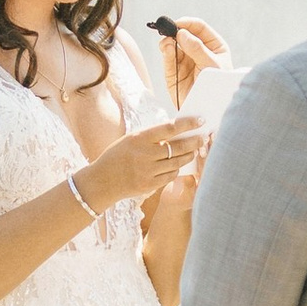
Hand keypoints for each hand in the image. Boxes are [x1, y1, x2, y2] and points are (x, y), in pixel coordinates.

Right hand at [74, 116, 205, 211]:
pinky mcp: (149, 185)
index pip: (169, 128)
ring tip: (195, 150)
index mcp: (139, 138)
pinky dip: (177, 169)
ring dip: (188, 156)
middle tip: (204, 137)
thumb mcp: (131, 139)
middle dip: (194, 142)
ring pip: (177, 163)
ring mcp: (147, 171)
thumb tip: (178, 130)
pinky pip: (170, 176)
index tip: (201, 120)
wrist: (102, 181)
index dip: (188, 124)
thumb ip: (151, 136)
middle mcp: (144, 154)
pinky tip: (180, 164)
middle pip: (178, 147)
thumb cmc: (118, 155)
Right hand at [161, 18, 228, 107]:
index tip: (177, 24)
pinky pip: (168, 57)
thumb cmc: (217, 88)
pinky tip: (166, 48)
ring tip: (168, 43)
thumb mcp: (211, 65)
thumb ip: (197, 48)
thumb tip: (181, 33)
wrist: (208, 111)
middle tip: (168, 30)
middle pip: (184, 34)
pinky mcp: (174, 71)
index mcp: (214, 46)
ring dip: (168, 41)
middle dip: (175, 31)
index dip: (188, 23)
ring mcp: (185, 61)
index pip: (200, 28)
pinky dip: (165, 51)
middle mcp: (199, 51)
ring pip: (173, 44)